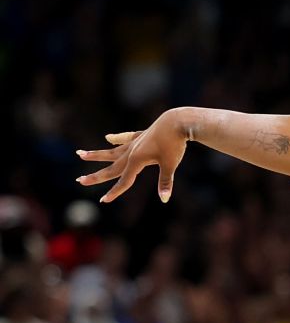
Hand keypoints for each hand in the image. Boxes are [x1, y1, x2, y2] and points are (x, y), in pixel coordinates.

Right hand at [75, 109, 190, 202]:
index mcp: (136, 160)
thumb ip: (165, 182)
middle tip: (79, 181)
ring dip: (97, 155)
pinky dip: (117, 139)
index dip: (114, 192)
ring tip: (80, 154)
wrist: (178, 121)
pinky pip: (126, 138)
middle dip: (96, 176)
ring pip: (113, 151)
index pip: (124, 180)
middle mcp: (131, 152)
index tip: (103, 200)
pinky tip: (108, 138)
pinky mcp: (142, 136)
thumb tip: (164, 199)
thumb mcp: (170, 164)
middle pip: (111, 167)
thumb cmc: (175, 144)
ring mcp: (135, 143)